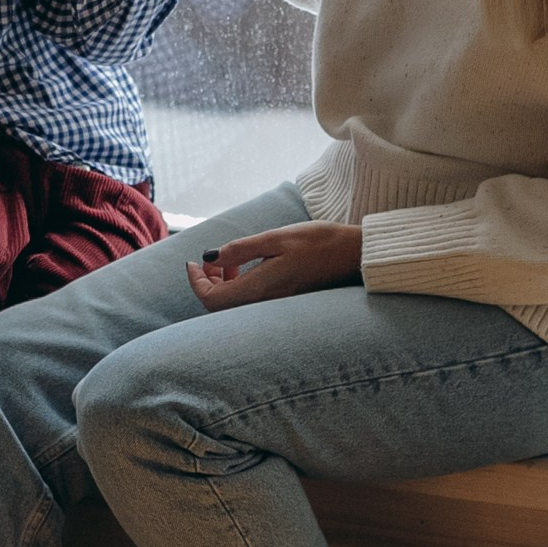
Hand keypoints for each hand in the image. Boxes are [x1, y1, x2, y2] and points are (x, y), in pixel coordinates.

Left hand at [185, 221, 362, 308]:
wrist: (356, 256)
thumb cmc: (319, 242)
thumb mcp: (275, 238)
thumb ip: (240, 249)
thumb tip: (208, 258)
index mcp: (260, 289)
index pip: (211, 300)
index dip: (195, 282)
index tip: (191, 262)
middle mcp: (266, 305)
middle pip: (220, 308)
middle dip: (207, 284)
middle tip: (210, 260)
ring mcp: (277, 308)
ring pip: (235, 307)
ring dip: (224, 286)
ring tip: (229, 261)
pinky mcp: (286, 304)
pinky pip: (251, 304)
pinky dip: (240, 288)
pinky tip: (249, 268)